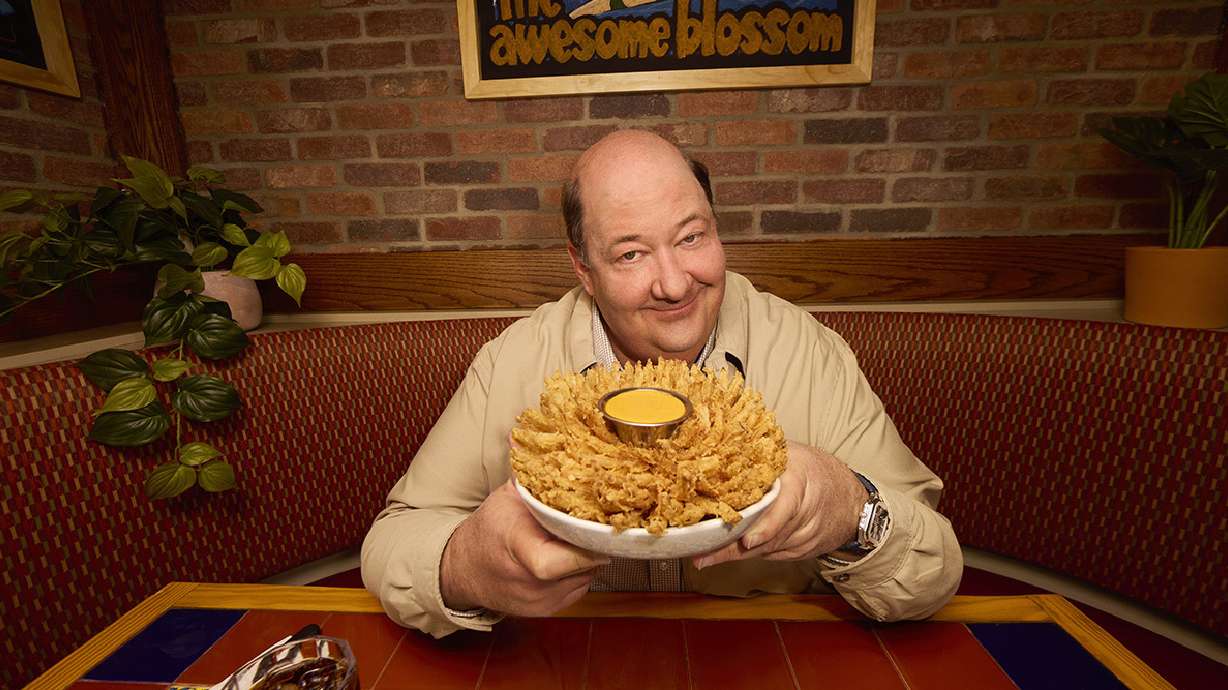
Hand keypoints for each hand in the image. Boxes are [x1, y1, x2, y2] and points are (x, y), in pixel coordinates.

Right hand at [440, 480, 609, 615]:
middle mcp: (529, 583)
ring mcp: (540, 602)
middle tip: (592, 522)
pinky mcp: (548, 611)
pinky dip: (579, 570)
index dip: (587, 545)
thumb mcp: (505, 497)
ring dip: (587, 556)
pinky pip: (580, 587)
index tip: (597, 525)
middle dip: (593, 542)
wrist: (464, 570)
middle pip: (582, 564)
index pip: (559, 561)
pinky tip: (567, 554)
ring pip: (587, 575)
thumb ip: (527, 472)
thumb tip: (526, 435)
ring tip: (574, 537)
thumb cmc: (487, 530)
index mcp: (519, 550)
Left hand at [692, 441, 867, 568]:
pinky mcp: (804, 550)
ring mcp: (807, 535)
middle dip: (734, 548)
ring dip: (736, 555)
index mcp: (801, 480)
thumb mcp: (791, 453)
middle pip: (770, 536)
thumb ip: (762, 454)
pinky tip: (728, 557)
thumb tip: (720, 448)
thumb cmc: (814, 469)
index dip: (767, 526)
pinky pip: (774, 555)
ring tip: (705, 558)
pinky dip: (752, 556)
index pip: (785, 508)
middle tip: (703, 556)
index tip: (746, 540)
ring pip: (769, 550)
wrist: (851, 498)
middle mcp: (806, 511)